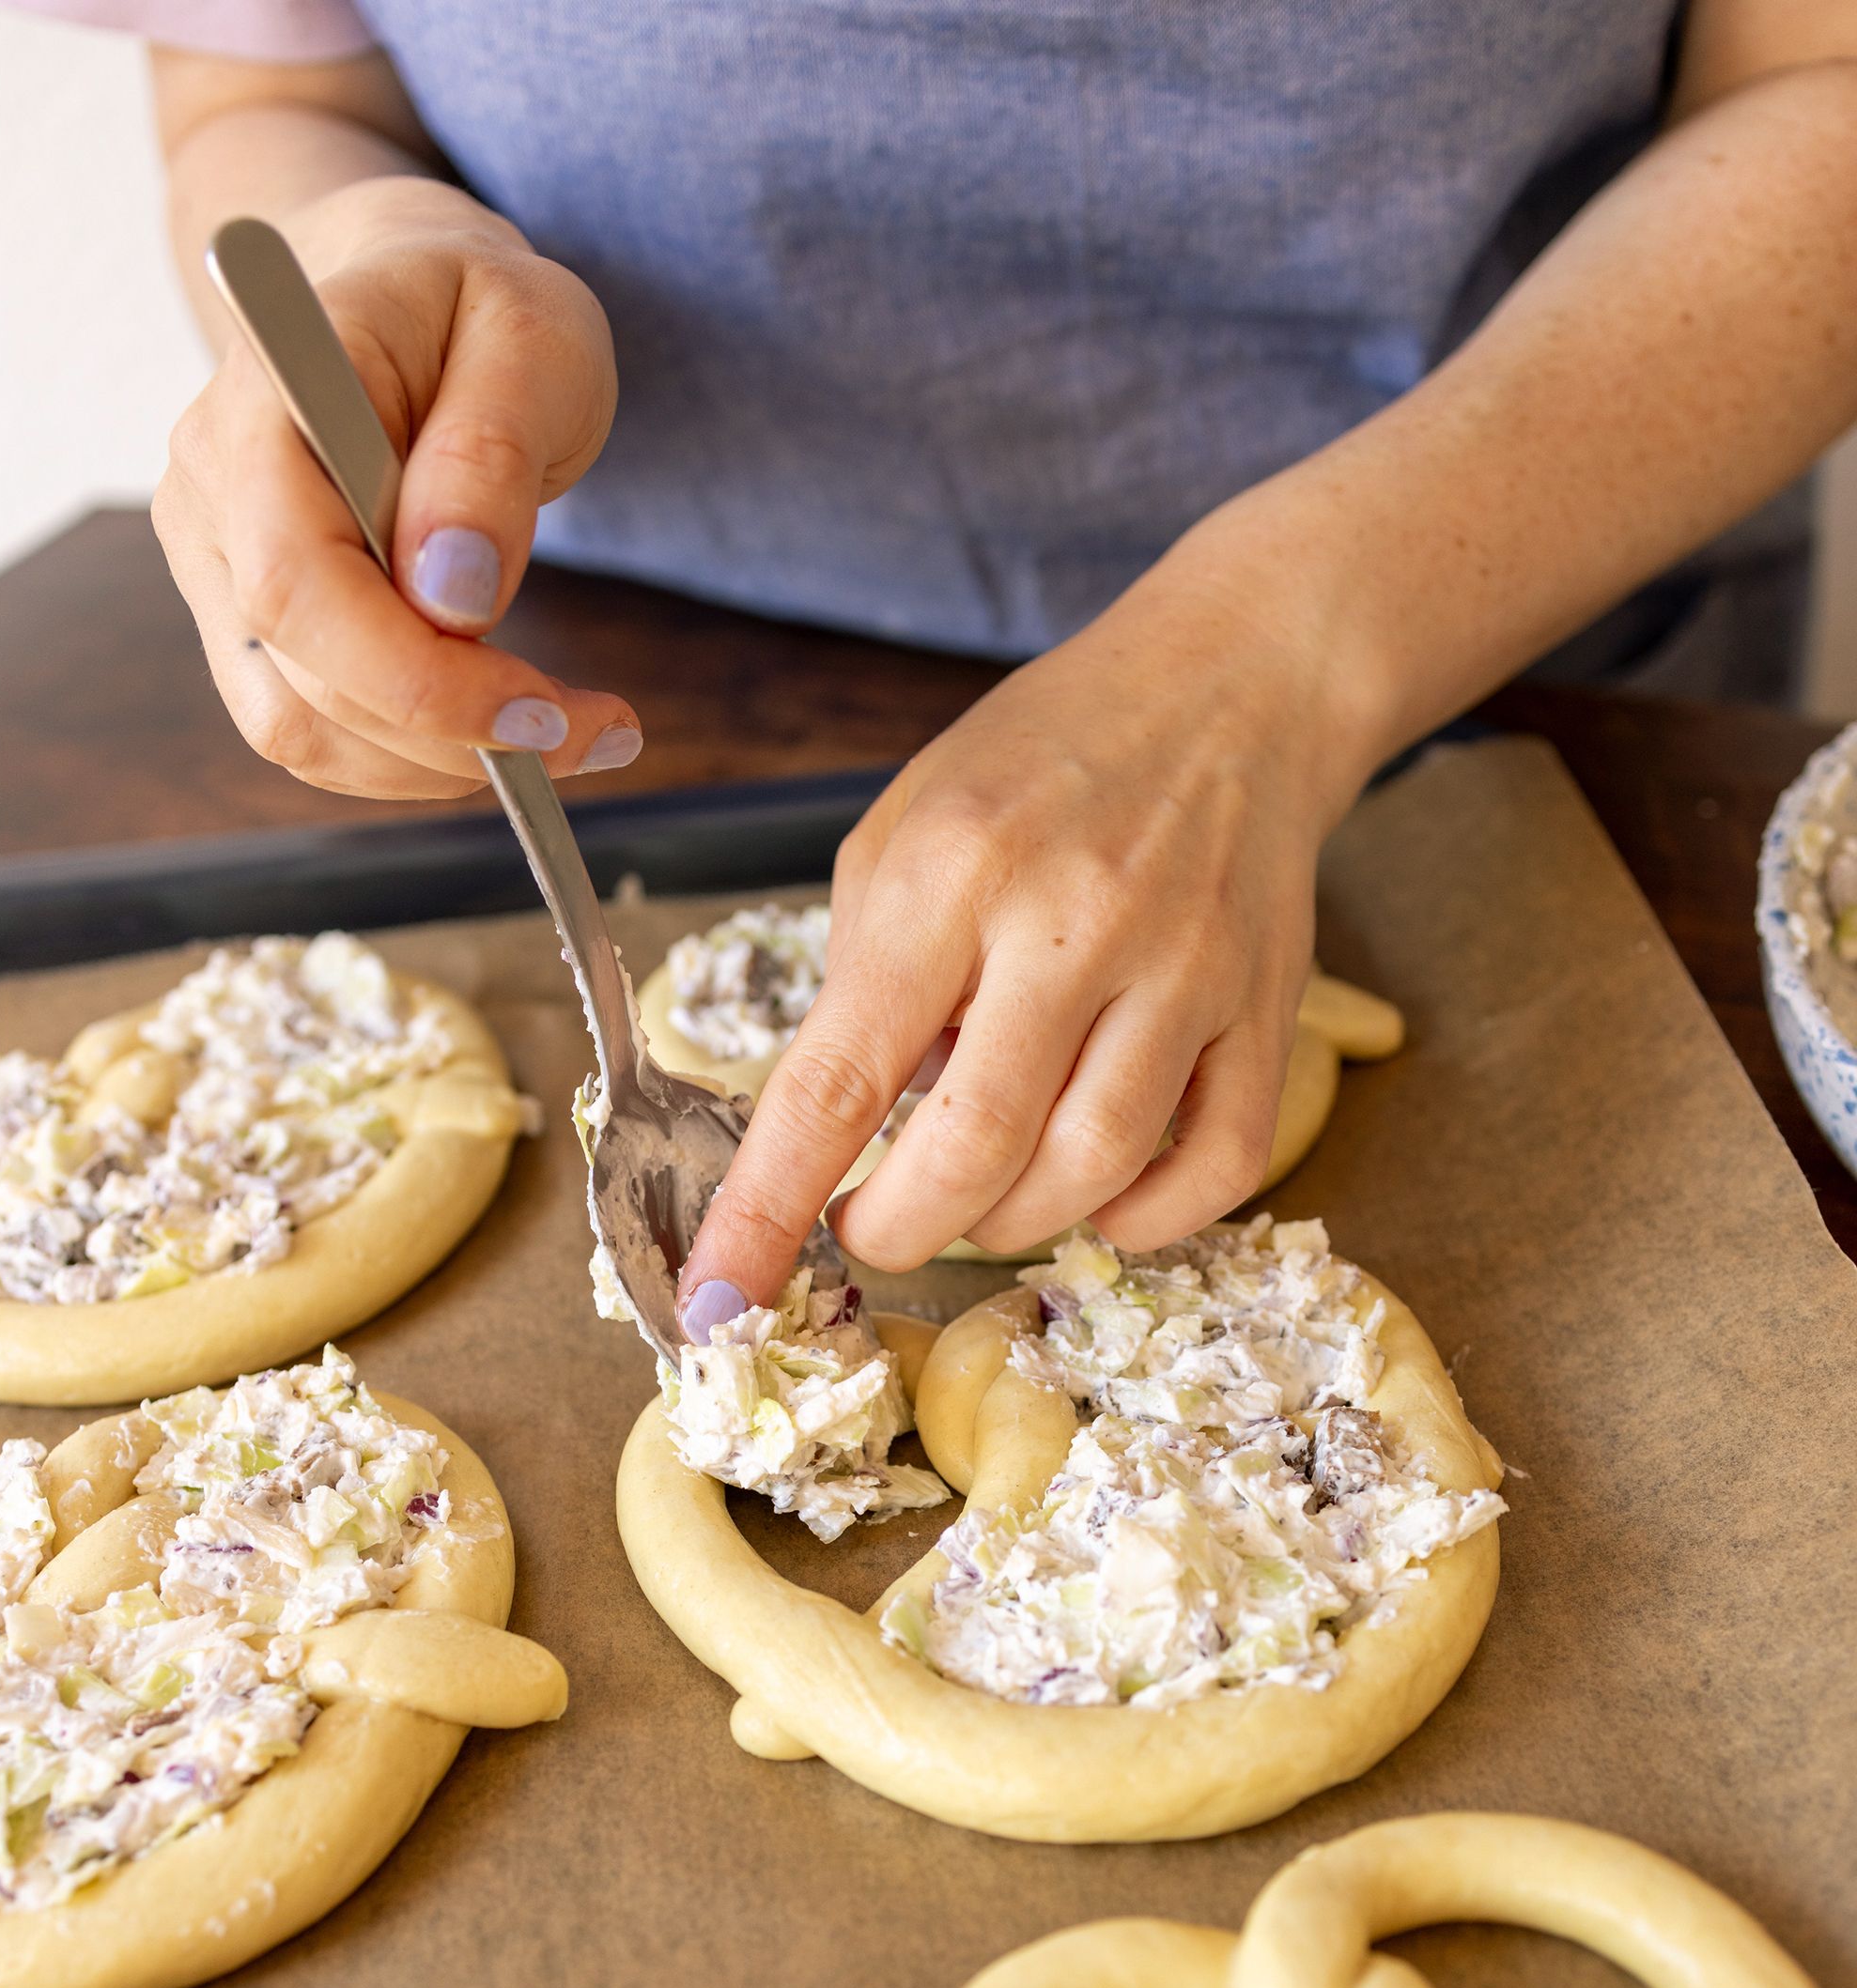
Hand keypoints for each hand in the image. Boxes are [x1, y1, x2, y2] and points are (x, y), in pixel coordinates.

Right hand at [154, 176, 639, 798]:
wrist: (400, 293)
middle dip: (450, 732)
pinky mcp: (242, 617)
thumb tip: (452, 599)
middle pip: (298, 676)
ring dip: (430, 761)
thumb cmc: (469, 302)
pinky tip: (488, 720)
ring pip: (297, 727)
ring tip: (554, 728)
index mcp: (266, 400)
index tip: (538, 708)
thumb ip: (490, 454)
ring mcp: (212, 563)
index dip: (409, 674)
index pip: (296, 581)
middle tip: (589, 732)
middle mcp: (209, 491)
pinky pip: (310, 724)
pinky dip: (405, 751)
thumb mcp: (530, 335)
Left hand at [679, 549, 1378, 1311]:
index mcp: (949, 876)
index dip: (770, 1205)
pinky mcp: (1274, 1004)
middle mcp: (1074, 924)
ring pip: (1091, 1171)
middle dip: (898, 1231)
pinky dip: (1144, 1217)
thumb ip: (859, 981)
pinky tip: (1093, 1195)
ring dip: (1009, 1225)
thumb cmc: (1037, 764)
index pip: (836, 1081)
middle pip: (974, 1151)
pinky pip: (1216, 1166)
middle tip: (870, 1232)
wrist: (1232, 685)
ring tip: (972, 1198)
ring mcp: (1188, 969)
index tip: (724, 1291)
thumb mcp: (897, 836)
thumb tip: (828, 1137)